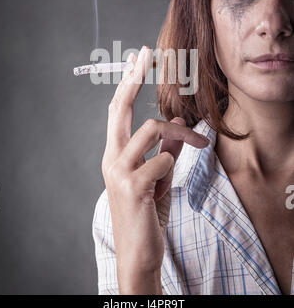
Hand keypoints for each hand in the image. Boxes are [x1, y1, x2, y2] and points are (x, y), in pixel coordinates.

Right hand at [101, 46, 208, 290]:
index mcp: (116, 153)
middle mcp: (111, 157)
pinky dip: (171, 167)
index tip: (136, 59)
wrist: (140, 253)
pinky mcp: (132, 186)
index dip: (127, 83)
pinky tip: (164, 185)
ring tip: (196, 145)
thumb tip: (178, 120)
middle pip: (119, 108)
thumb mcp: (158, 176)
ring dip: (177, 135)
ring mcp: (119, 171)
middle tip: (144, 54)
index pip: (117, 111)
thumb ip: (166, 148)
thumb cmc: (147, 213)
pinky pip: (162, 161)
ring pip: (150, 130)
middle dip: (132, 79)